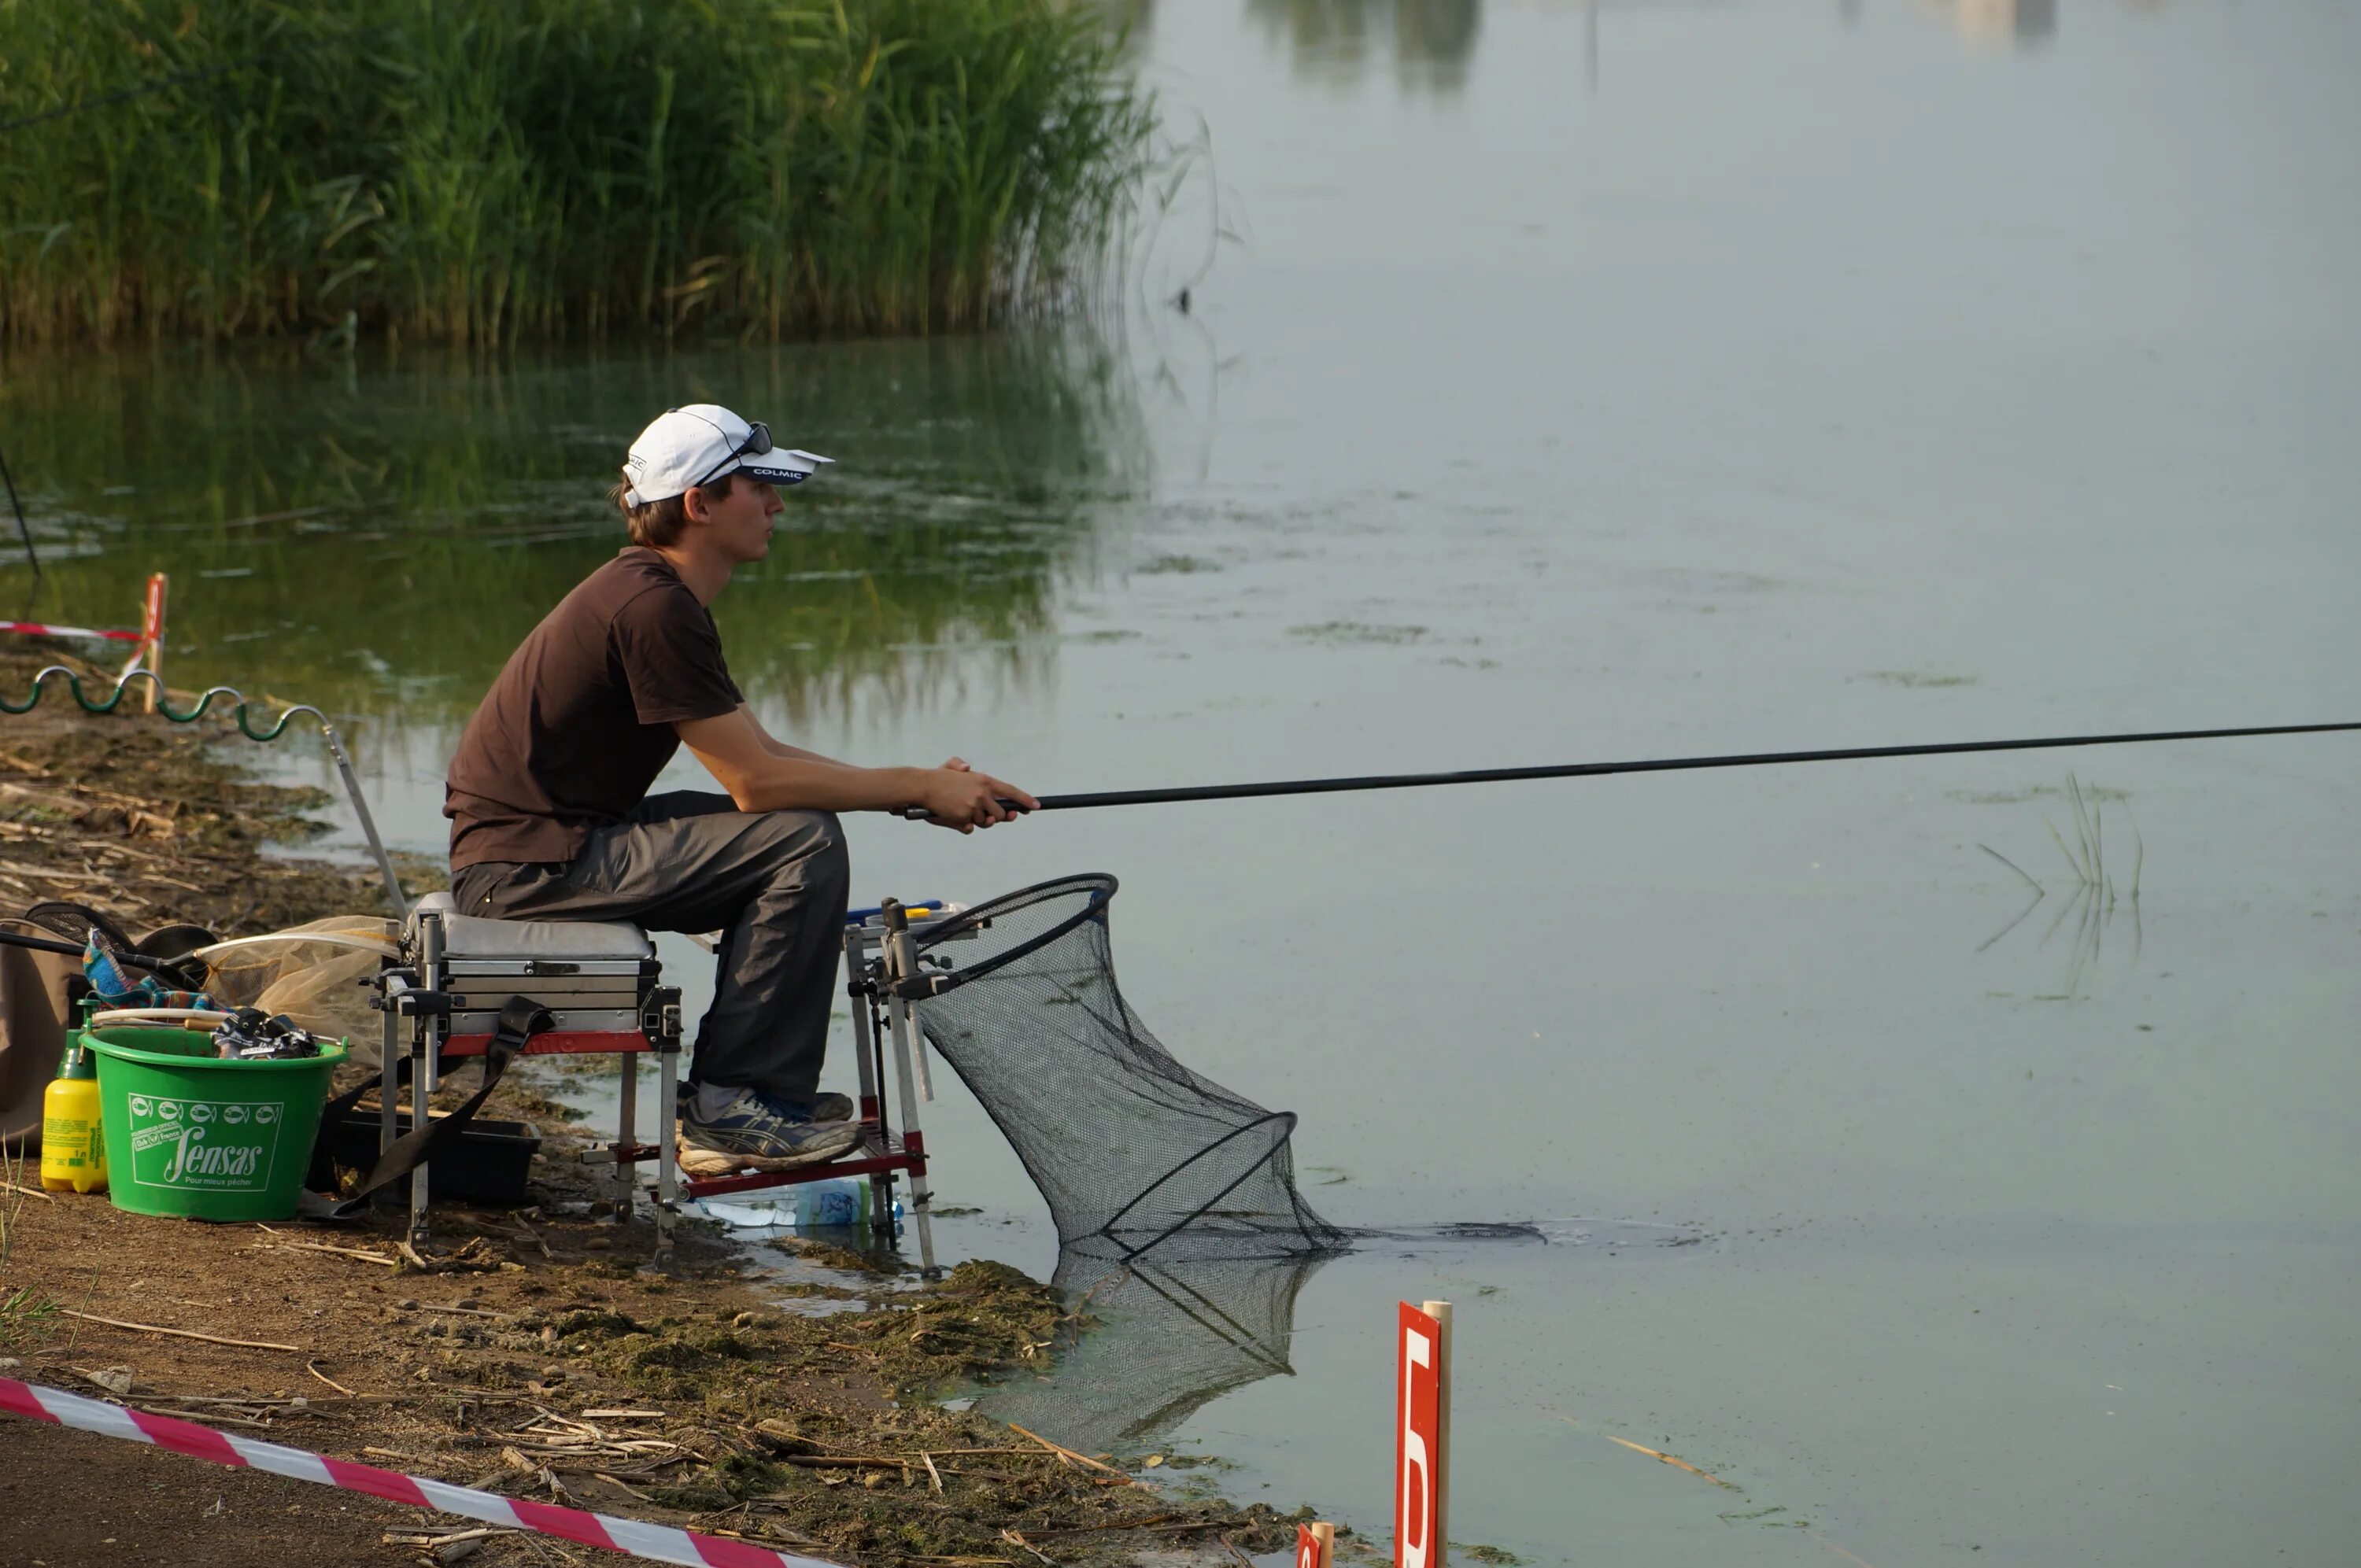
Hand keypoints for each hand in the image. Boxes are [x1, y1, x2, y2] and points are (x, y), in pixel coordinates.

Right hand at [917, 763, 1036, 832]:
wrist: (921, 787)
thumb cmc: (937, 778)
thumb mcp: (952, 767)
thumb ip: (962, 766)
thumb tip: (967, 769)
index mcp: (984, 780)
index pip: (1011, 791)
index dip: (1025, 800)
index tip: (1036, 806)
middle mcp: (982, 793)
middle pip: (1001, 814)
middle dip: (996, 817)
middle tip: (986, 812)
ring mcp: (974, 806)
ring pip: (986, 822)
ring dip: (977, 819)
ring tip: (962, 809)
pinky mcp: (965, 817)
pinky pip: (971, 828)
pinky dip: (964, 825)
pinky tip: (955, 814)